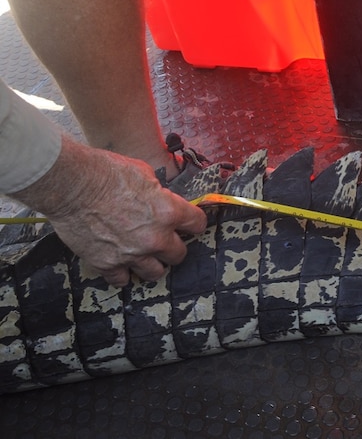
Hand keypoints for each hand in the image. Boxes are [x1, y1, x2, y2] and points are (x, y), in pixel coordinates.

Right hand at [11, 135, 206, 285]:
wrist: (71, 185)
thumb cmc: (106, 172)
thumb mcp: (144, 173)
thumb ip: (159, 193)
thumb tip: (161, 199)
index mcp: (169, 212)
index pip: (198, 224)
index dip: (193, 223)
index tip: (188, 223)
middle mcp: (155, 238)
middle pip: (179, 254)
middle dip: (173, 246)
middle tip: (164, 240)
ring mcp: (131, 254)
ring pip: (155, 273)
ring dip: (152, 264)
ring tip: (145, 256)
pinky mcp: (107, 264)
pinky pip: (122, 280)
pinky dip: (122, 273)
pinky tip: (121, 265)